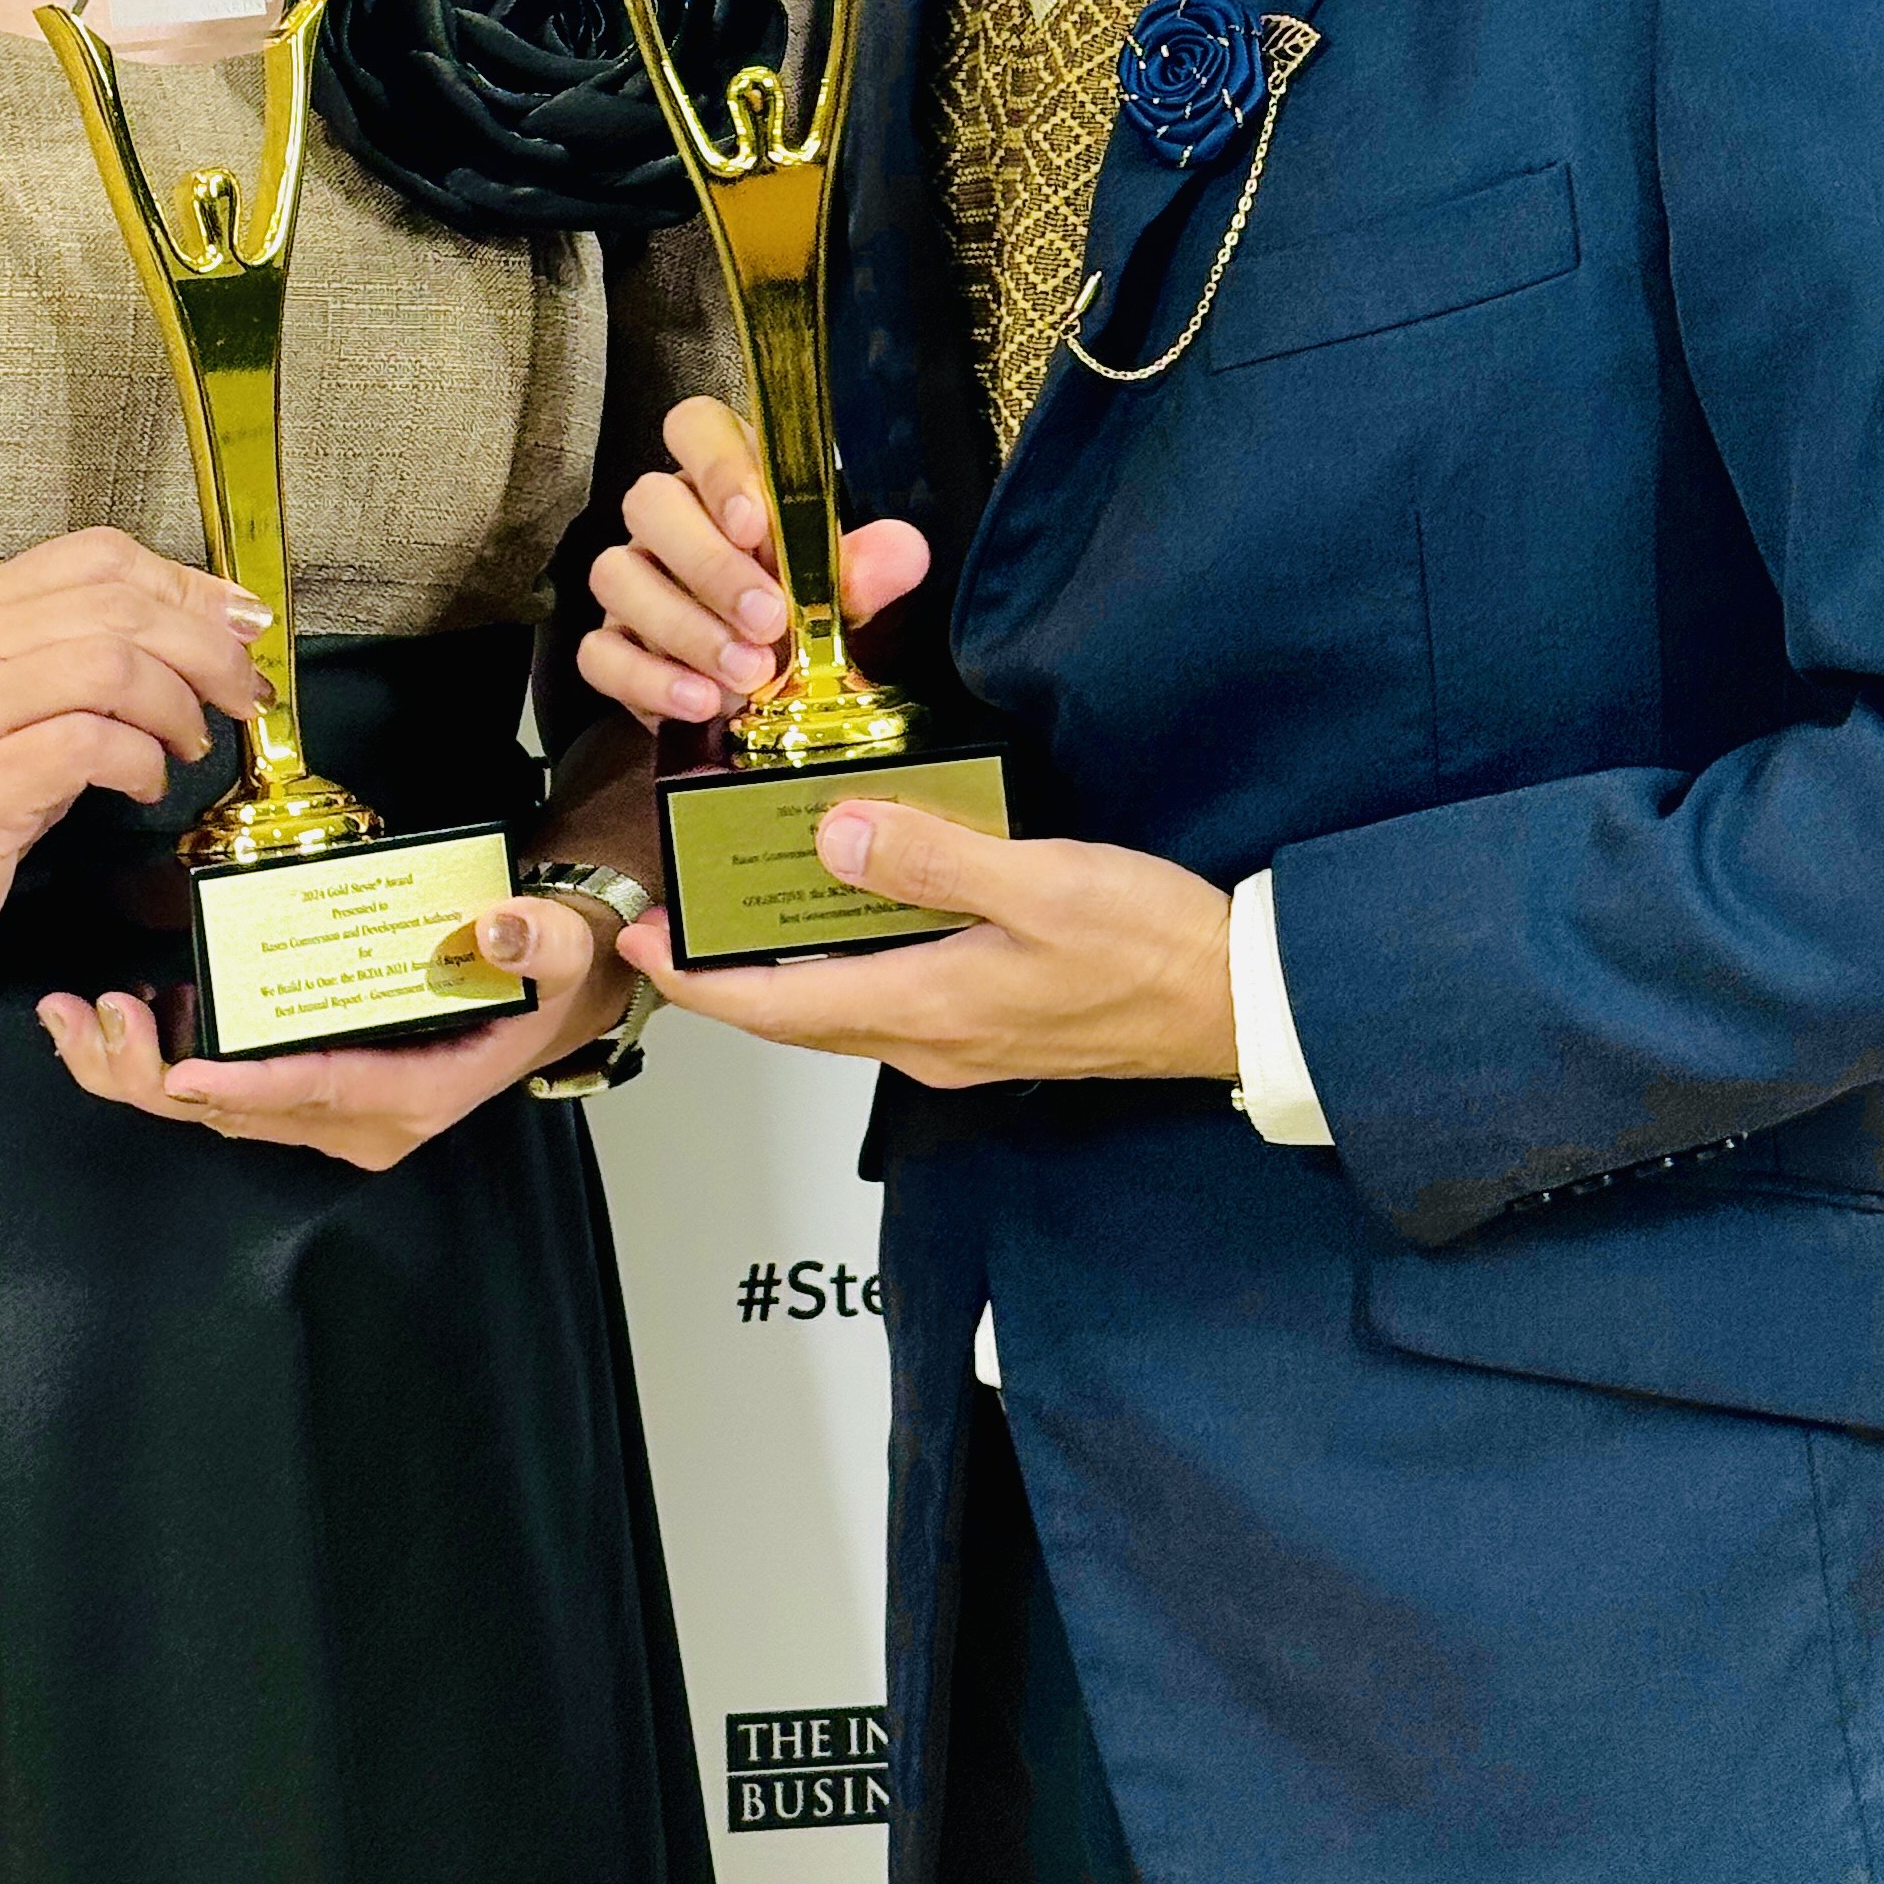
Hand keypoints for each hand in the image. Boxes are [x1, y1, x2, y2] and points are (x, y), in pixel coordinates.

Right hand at [0, 531, 269, 972]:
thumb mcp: (17, 695)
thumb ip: (93, 652)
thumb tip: (215, 628)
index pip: (102, 557)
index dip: (189, 586)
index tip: (241, 626)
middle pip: (121, 606)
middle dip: (206, 650)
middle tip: (242, 694)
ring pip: (112, 666)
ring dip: (176, 706)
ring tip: (187, 744)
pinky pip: (91, 744)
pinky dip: (141, 762)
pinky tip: (143, 784)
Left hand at [40, 880, 633, 1173]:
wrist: (547, 995)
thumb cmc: (542, 974)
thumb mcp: (558, 951)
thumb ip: (537, 940)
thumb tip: (502, 929)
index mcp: (415, 1096)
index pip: (320, 1093)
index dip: (247, 1086)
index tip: (183, 1070)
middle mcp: (362, 1120)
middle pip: (242, 1112)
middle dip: (155, 1074)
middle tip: (94, 1017)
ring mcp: (328, 1111)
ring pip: (217, 1108)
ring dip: (140, 1067)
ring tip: (76, 1017)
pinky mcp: (307, 1088)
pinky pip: (223, 1086)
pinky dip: (164, 1055)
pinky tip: (126, 1009)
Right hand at [576, 395, 929, 730]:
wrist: (787, 688)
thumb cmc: (811, 612)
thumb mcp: (853, 588)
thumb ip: (872, 566)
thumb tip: (898, 554)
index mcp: (726, 479)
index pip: (696, 428)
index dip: (718, 467)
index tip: (755, 524)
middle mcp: (668, 520)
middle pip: (649, 502)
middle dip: (710, 565)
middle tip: (767, 620)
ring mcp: (632, 581)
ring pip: (616, 576)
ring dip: (684, 628)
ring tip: (747, 676)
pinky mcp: (613, 645)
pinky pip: (600, 653)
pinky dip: (648, 680)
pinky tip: (703, 703)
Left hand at [617, 797, 1240, 1090]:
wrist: (1241, 1001)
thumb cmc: (1151, 946)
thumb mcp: (1041, 885)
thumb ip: (933, 861)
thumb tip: (832, 841)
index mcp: (928, 1011)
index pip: (778, 1010)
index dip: (699, 980)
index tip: (642, 941)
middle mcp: (931, 1042)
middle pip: (799, 1014)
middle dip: (727, 973)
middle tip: (676, 915)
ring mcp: (964, 1039)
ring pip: (843, 1006)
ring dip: (785, 966)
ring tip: (744, 903)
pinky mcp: (995, 1022)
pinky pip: (890, 994)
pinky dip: (847, 958)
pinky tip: (851, 910)